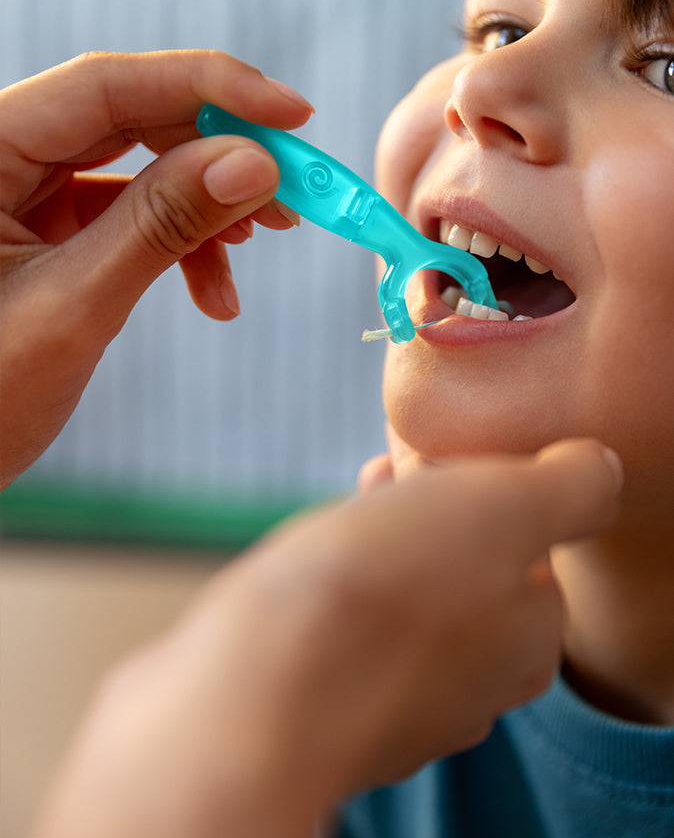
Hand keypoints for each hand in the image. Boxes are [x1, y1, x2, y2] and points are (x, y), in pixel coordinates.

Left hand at [0, 50, 312, 488]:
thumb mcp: (72, 306)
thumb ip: (160, 225)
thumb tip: (254, 163)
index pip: (105, 85)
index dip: (208, 88)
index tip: (293, 114)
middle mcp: (4, 154)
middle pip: (132, 118)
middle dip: (220, 152)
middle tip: (293, 190)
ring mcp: (27, 191)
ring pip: (140, 165)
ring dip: (209, 204)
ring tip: (257, 246)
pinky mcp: (50, 229)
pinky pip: (132, 214)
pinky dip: (182, 245)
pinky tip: (216, 293)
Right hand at [32, 438, 620, 837]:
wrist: (252, 693)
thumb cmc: (380, 595)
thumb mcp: (502, 508)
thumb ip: (568, 488)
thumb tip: (594, 470)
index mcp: (527, 638)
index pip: (532, 545)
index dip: (492, 486)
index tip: (451, 456)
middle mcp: (472, 684)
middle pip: (470, 570)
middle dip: (438, 505)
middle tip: (398, 466)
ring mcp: (397, 703)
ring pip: (410, 596)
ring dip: (390, 533)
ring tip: (361, 487)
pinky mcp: (330, 704)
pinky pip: (353, 627)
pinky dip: (344, 578)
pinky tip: (314, 555)